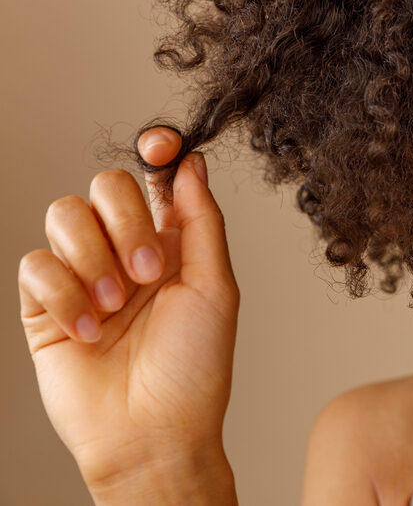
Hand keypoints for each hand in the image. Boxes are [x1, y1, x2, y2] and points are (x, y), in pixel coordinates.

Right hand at [18, 128, 239, 491]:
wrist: (152, 431)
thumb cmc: (194, 366)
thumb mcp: (215, 286)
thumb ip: (201, 220)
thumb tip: (192, 162)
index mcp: (171, 242)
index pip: (154, 177)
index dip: (155, 150)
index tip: (158, 145)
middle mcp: (125, 250)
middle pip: (105, 185)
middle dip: (126, 221)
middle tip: (146, 273)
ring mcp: (82, 274)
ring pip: (63, 214)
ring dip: (93, 258)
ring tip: (115, 306)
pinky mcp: (43, 304)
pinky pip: (34, 264)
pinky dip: (64, 294)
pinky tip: (88, 331)